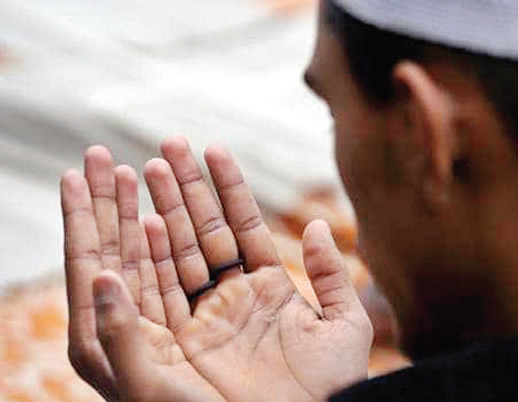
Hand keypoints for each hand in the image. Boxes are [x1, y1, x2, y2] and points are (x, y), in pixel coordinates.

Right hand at [61, 138, 372, 401]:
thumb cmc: (331, 388)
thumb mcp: (343, 326)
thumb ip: (332, 275)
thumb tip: (315, 226)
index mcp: (269, 286)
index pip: (244, 224)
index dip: (228, 186)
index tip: (212, 148)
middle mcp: (233, 295)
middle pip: (205, 229)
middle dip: (187, 186)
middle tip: (169, 144)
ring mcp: (208, 314)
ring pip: (181, 251)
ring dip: (166, 209)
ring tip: (148, 167)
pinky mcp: (187, 339)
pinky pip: (169, 290)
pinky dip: (158, 256)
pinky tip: (148, 221)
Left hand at [61, 146, 223, 400]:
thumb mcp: (148, 390)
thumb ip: (120, 337)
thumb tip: (100, 277)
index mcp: (137, 341)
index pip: (100, 265)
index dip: (86, 220)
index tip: (76, 176)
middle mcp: (173, 319)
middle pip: (137, 246)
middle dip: (121, 200)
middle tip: (107, 155)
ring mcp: (217, 305)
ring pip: (184, 239)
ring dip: (169, 198)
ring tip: (156, 157)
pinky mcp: (261, 295)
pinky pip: (237, 244)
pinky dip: (220, 215)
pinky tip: (200, 189)